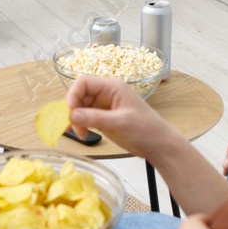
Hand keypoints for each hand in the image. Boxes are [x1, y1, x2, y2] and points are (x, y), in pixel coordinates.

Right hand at [66, 74, 183, 159]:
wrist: (158, 145)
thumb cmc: (147, 129)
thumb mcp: (120, 122)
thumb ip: (95, 118)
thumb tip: (72, 115)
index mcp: (113, 87)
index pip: (84, 82)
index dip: (73, 94)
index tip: (69, 109)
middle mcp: (106, 94)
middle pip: (79, 95)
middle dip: (73, 110)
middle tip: (73, 125)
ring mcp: (104, 107)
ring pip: (80, 108)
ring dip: (75, 120)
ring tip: (81, 133)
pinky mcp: (103, 119)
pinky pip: (85, 118)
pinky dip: (80, 126)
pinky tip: (84, 134)